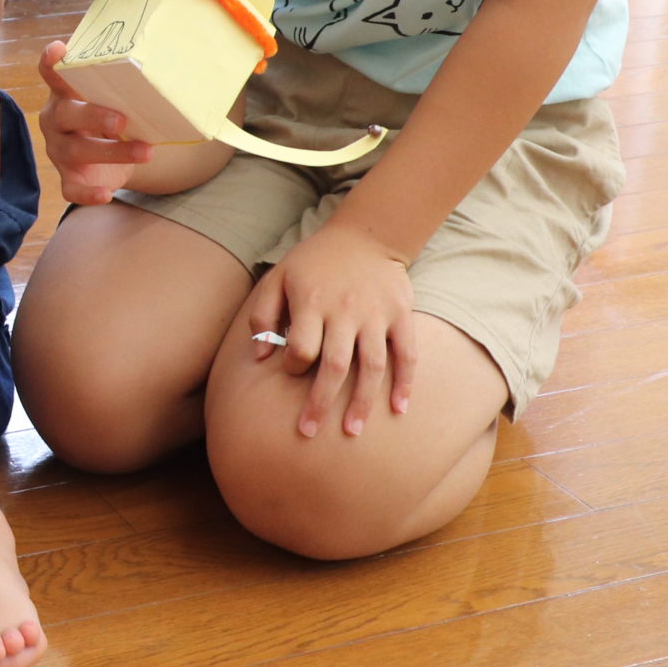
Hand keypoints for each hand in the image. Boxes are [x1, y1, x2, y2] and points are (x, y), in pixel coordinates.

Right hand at [35, 41, 152, 205]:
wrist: (112, 156)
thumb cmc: (112, 117)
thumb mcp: (116, 100)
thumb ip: (128, 87)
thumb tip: (174, 69)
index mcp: (65, 93)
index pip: (52, 74)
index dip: (51, 63)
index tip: (59, 51)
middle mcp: (56, 120)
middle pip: (65, 114)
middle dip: (93, 116)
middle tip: (122, 121)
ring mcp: (60, 150)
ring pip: (77, 151)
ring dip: (112, 152)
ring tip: (146, 152)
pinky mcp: (69, 177)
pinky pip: (72, 189)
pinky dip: (88, 194)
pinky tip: (107, 193)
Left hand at [244, 220, 416, 439]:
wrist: (366, 235)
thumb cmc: (314, 262)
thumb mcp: (278, 278)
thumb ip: (263, 317)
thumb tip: (260, 358)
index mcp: (312, 303)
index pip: (301, 348)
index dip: (293, 366)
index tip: (290, 373)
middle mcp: (345, 312)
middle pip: (334, 365)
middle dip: (321, 402)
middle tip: (309, 432)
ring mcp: (376, 315)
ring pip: (371, 366)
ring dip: (362, 401)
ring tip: (353, 431)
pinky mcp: (401, 315)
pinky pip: (407, 354)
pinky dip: (405, 382)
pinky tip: (399, 409)